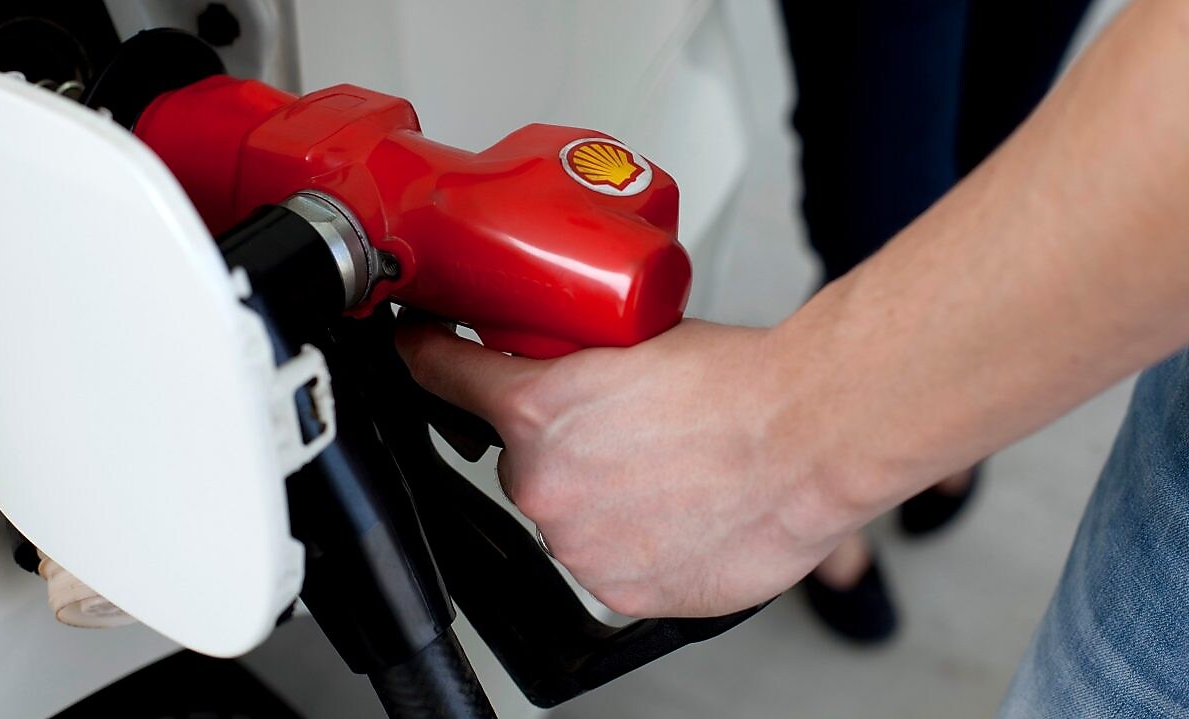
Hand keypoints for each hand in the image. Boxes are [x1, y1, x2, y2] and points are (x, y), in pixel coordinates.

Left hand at [396, 319, 869, 617]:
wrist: (807, 436)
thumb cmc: (741, 383)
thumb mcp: (634, 337)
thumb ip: (574, 360)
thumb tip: (558, 358)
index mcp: (536, 409)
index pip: (446, 376)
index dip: (429, 359)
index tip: (420, 352)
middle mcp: (545, 482)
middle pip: (522, 461)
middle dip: (559, 446)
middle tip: (622, 430)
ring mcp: (580, 544)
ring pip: (566, 517)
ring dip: (598, 498)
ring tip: (666, 473)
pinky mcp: (621, 589)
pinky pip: (606, 562)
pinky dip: (631, 542)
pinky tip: (675, 511)